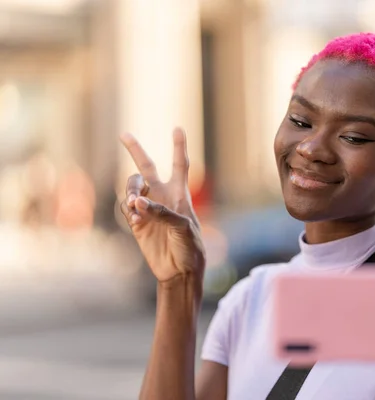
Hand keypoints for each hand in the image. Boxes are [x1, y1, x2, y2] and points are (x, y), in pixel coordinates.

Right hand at [119, 128, 204, 284]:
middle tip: (124, 134)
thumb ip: (162, 213)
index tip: (178, 128)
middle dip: (135, 151)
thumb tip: (138, 202)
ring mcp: (148, 209)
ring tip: (136, 203)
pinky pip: (126, 207)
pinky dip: (128, 209)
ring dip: (131, 190)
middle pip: (146, 167)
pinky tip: (137, 219)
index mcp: (180, 194)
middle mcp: (162, 197)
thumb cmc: (190, 247)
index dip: (179, 147)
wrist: (180, 271)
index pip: (179, 165)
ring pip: (132, 187)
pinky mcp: (136, 223)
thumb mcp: (183, 227)